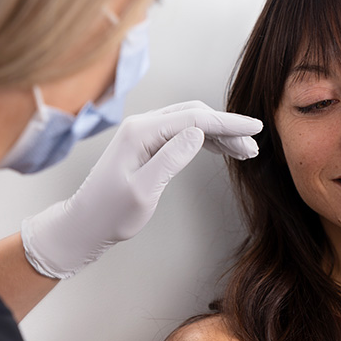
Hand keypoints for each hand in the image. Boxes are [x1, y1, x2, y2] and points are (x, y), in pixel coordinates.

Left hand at [21, 101, 262, 278]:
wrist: (85, 225)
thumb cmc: (110, 213)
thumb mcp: (144, 190)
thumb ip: (171, 159)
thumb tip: (198, 133)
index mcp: (140, 132)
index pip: (194, 120)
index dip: (228, 124)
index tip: (255, 129)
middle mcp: (141, 125)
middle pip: (194, 115)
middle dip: (227, 128)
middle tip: (252, 146)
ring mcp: (143, 133)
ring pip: (190, 123)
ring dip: (218, 134)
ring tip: (244, 151)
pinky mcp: (146, 144)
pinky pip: (181, 133)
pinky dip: (204, 139)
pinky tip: (220, 149)